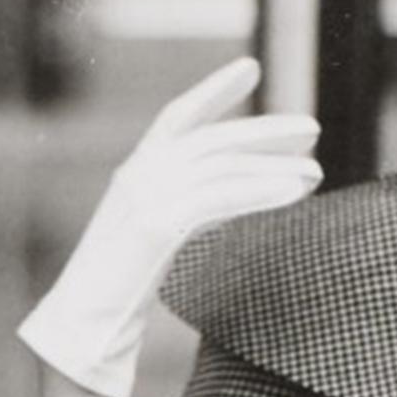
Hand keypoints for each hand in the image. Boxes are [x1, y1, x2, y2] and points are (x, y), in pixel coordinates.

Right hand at [15, 57, 321, 396]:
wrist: (80, 329)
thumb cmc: (117, 297)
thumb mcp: (153, 240)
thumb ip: (186, 211)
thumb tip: (233, 197)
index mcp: (133, 174)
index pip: (178, 116)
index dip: (214, 90)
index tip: (251, 66)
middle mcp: (137, 175)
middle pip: (211, 137)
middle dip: (264, 130)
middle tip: (313, 127)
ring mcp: (143, 197)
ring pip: (220, 167)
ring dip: (273, 167)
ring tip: (317, 172)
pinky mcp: (155, 224)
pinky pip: (219, 198)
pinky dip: (259, 191)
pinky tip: (293, 193)